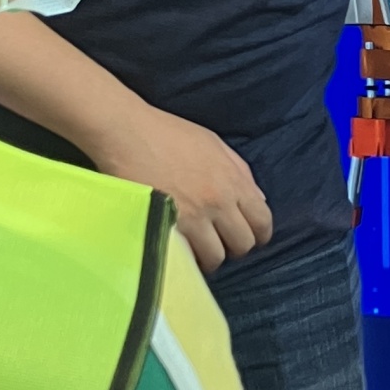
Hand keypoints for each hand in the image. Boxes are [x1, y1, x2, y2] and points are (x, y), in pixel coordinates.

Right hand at [86, 102, 273, 273]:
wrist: (127, 131)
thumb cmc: (169, 133)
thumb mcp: (214, 145)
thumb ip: (240, 173)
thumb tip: (259, 200)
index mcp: (234, 180)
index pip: (262, 222)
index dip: (258, 235)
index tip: (245, 236)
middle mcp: (219, 202)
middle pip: (242, 244)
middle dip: (233, 247)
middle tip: (218, 242)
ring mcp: (193, 216)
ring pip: (215, 257)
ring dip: (207, 256)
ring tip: (195, 249)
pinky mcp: (166, 226)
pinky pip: (186, 257)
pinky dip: (185, 258)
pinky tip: (179, 250)